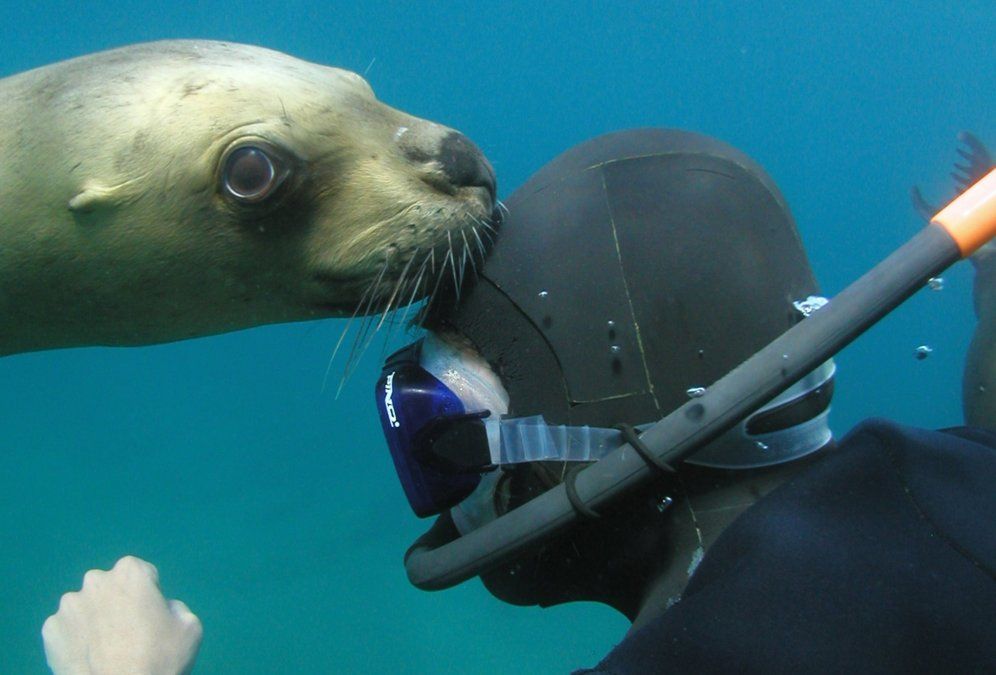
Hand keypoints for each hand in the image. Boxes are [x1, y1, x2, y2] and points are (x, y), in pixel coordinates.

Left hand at [42, 556, 201, 674]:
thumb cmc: (160, 658)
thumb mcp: (190, 626)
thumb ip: (175, 606)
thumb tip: (162, 608)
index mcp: (130, 572)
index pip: (142, 573)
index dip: (149, 594)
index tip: (151, 615)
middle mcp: (95, 581)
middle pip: (110, 586)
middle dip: (118, 601)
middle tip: (128, 630)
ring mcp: (69, 605)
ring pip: (86, 606)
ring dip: (94, 618)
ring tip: (106, 647)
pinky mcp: (50, 630)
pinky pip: (67, 628)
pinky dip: (75, 637)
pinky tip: (88, 656)